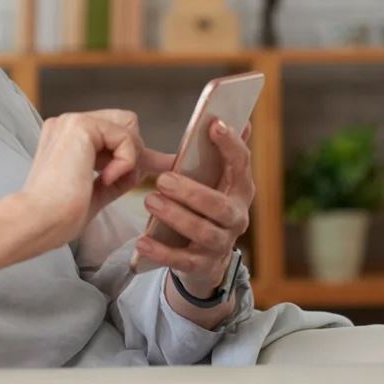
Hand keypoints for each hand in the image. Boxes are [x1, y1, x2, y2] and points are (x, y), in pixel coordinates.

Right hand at [18, 110, 173, 252]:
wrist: (37, 221)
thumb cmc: (58, 217)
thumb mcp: (96, 193)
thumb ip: (117, 177)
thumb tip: (142, 169)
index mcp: (65, 139)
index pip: (111, 133)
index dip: (136, 150)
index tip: (164, 163)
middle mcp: (66, 125)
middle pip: (125, 123)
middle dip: (135, 151)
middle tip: (127, 179)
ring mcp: (71, 122)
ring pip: (127, 128)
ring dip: (129, 158)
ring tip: (109, 182)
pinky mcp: (81, 126)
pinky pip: (125, 137)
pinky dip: (125, 161)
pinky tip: (106, 178)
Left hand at [135, 119, 254, 296]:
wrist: (207, 260)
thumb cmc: (207, 208)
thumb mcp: (215, 181)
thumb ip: (221, 154)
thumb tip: (234, 118)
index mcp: (240, 190)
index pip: (242, 164)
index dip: (230, 144)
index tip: (213, 124)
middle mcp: (237, 217)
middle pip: (220, 206)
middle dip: (192, 192)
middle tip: (162, 180)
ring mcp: (221, 244)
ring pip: (203, 232)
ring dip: (176, 217)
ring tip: (150, 202)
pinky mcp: (202, 265)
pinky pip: (183, 260)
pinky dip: (162, 252)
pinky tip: (142, 241)